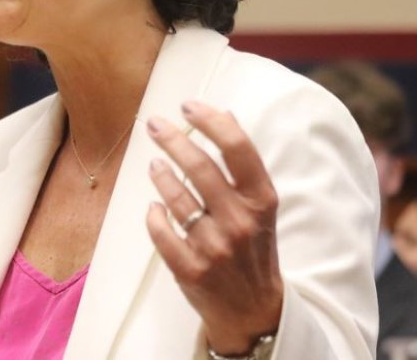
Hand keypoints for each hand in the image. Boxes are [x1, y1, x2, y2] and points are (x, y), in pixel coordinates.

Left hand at [145, 100, 282, 355]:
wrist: (254, 310)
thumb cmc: (253, 248)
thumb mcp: (261, 207)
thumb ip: (244, 166)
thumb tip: (226, 114)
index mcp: (262, 201)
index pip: (237, 149)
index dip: (211, 121)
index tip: (188, 106)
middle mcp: (241, 222)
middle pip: (200, 167)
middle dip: (173, 139)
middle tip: (154, 125)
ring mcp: (215, 248)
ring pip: (176, 198)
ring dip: (161, 175)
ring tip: (154, 164)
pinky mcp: (191, 270)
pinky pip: (162, 232)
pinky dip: (154, 216)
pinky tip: (154, 208)